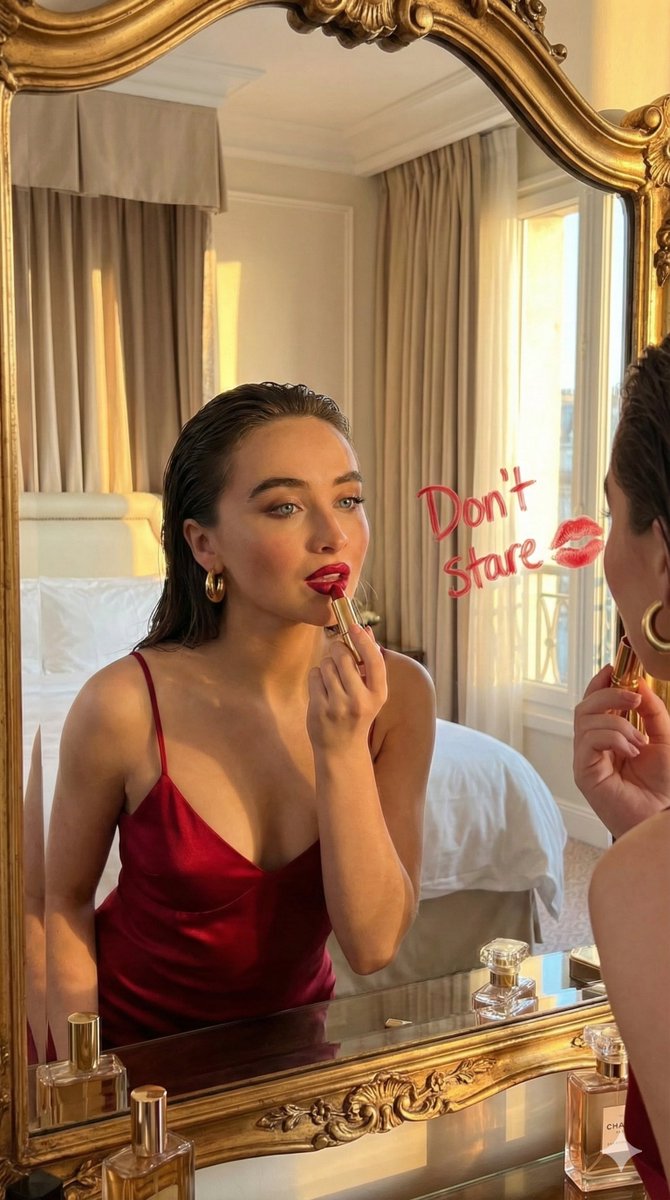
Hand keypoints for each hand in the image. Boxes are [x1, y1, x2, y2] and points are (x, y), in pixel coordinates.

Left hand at [307, 624, 386, 751]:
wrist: (342, 750)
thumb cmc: (358, 714)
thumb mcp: (371, 692)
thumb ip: (370, 662)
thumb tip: (366, 629)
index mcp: (378, 694)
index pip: (373, 660)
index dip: (363, 640)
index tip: (354, 627)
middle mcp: (360, 700)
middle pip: (343, 656)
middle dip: (338, 650)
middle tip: (338, 656)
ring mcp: (338, 706)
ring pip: (326, 664)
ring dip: (327, 666)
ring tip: (332, 681)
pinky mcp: (319, 709)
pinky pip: (314, 675)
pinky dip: (316, 677)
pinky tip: (323, 690)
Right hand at [573, 666, 669, 836]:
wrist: (663, 815)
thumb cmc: (663, 786)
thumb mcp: (664, 738)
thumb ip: (652, 711)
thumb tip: (639, 682)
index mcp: (609, 736)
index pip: (595, 702)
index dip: (600, 682)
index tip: (614, 667)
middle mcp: (593, 746)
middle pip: (584, 706)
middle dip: (609, 694)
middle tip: (634, 698)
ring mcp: (585, 759)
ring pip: (585, 720)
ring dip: (617, 723)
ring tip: (640, 740)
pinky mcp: (583, 773)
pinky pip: (588, 741)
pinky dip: (612, 738)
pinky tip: (631, 751)